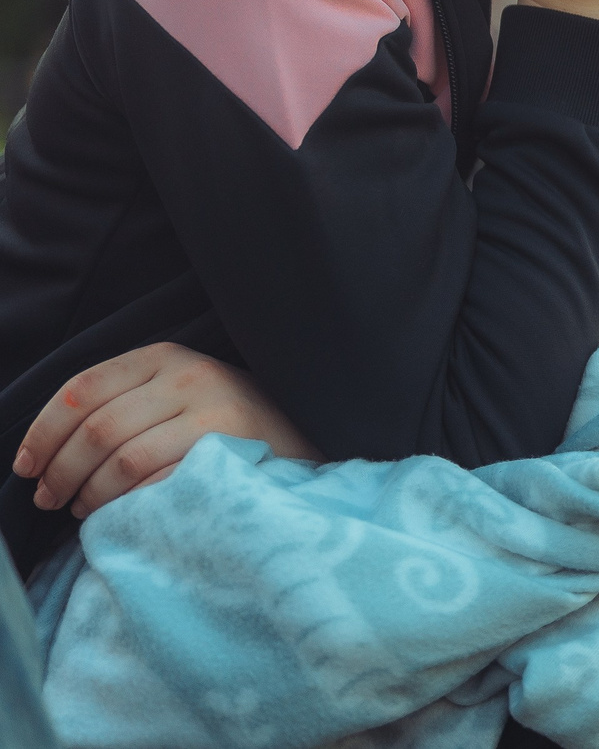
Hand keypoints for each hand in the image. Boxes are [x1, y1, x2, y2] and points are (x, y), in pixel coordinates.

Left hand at [14, 343, 317, 517]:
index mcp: (166, 357)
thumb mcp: (173, 397)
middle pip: (96, 429)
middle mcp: (190, 375)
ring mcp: (213, 411)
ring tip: (82, 507)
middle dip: (60, 471)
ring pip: (120, 460)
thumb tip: (42, 449)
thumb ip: (121, 405)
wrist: (299, 444)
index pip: (81, 389)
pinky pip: (154, 484)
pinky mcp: (227, 449)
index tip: (25, 466)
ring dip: (88, 494)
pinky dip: (124, 505)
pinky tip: (118, 513)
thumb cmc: (221, 429)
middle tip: (48, 498)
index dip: (42, 432)